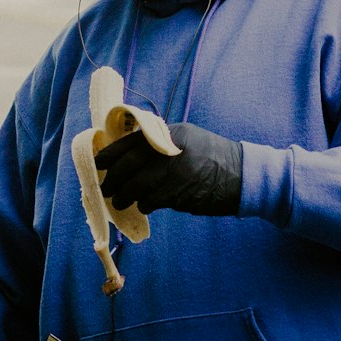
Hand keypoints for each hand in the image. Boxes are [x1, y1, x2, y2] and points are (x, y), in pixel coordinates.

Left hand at [94, 123, 242, 216]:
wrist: (243, 174)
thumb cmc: (210, 157)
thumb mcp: (185, 139)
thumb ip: (158, 145)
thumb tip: (125, 158)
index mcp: (169, 134)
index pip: (131, 142)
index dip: (110, 154)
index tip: (97, 164)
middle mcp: (171, 150)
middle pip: (130, 165)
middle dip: (113, 179)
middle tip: (105, 189)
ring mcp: (177, 172)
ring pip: (139, 186)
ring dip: (125, 196)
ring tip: (119, 201)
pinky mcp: (183, 193)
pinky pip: (154, 201)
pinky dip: (145, 205)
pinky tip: (145, 206)